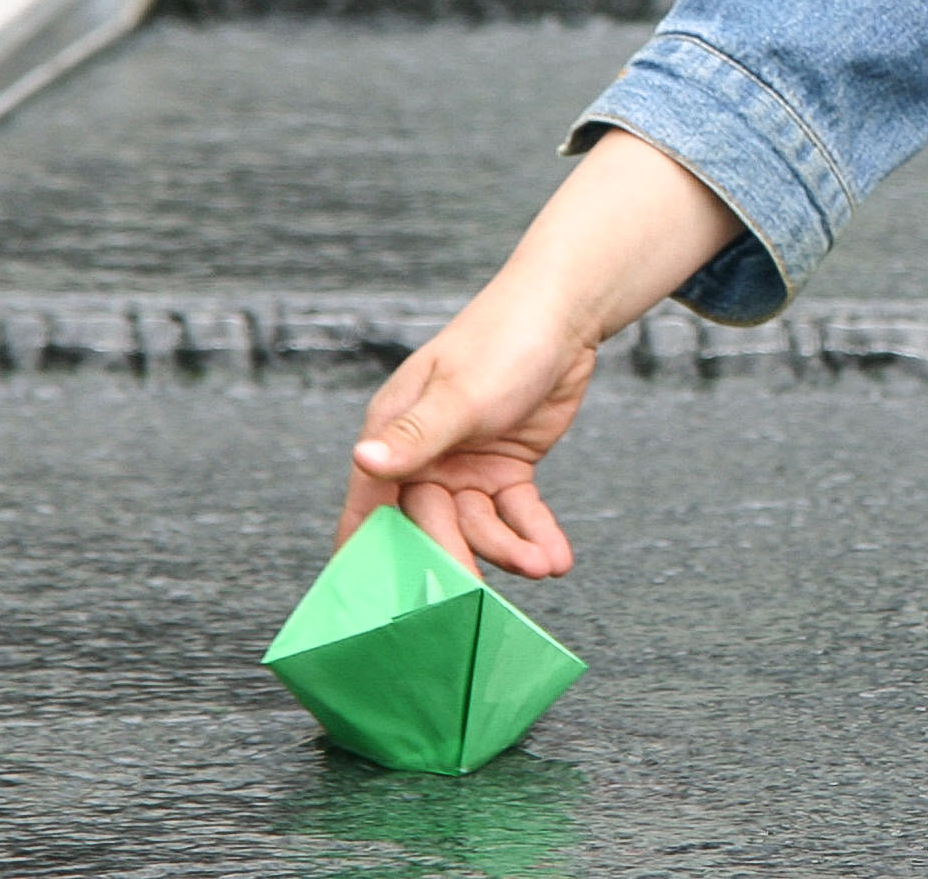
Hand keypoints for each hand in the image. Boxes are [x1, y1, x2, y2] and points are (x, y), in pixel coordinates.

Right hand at [338, 128, 742, 574]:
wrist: (565, 316)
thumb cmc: (501, 339)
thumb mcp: (461, 393)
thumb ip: (417, 437)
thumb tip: (363, 460)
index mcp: (394, 435)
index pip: (369, 508)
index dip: (367, 559)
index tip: (370, 613)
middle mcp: (424, 457)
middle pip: (431, 527)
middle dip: (458, 560)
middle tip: (479, 602)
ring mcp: (466, 466)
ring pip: (480, 526)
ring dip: (510, 549)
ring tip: (545, 566)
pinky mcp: (506, 470)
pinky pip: (516, 514)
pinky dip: (535, 535)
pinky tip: (557, 558)